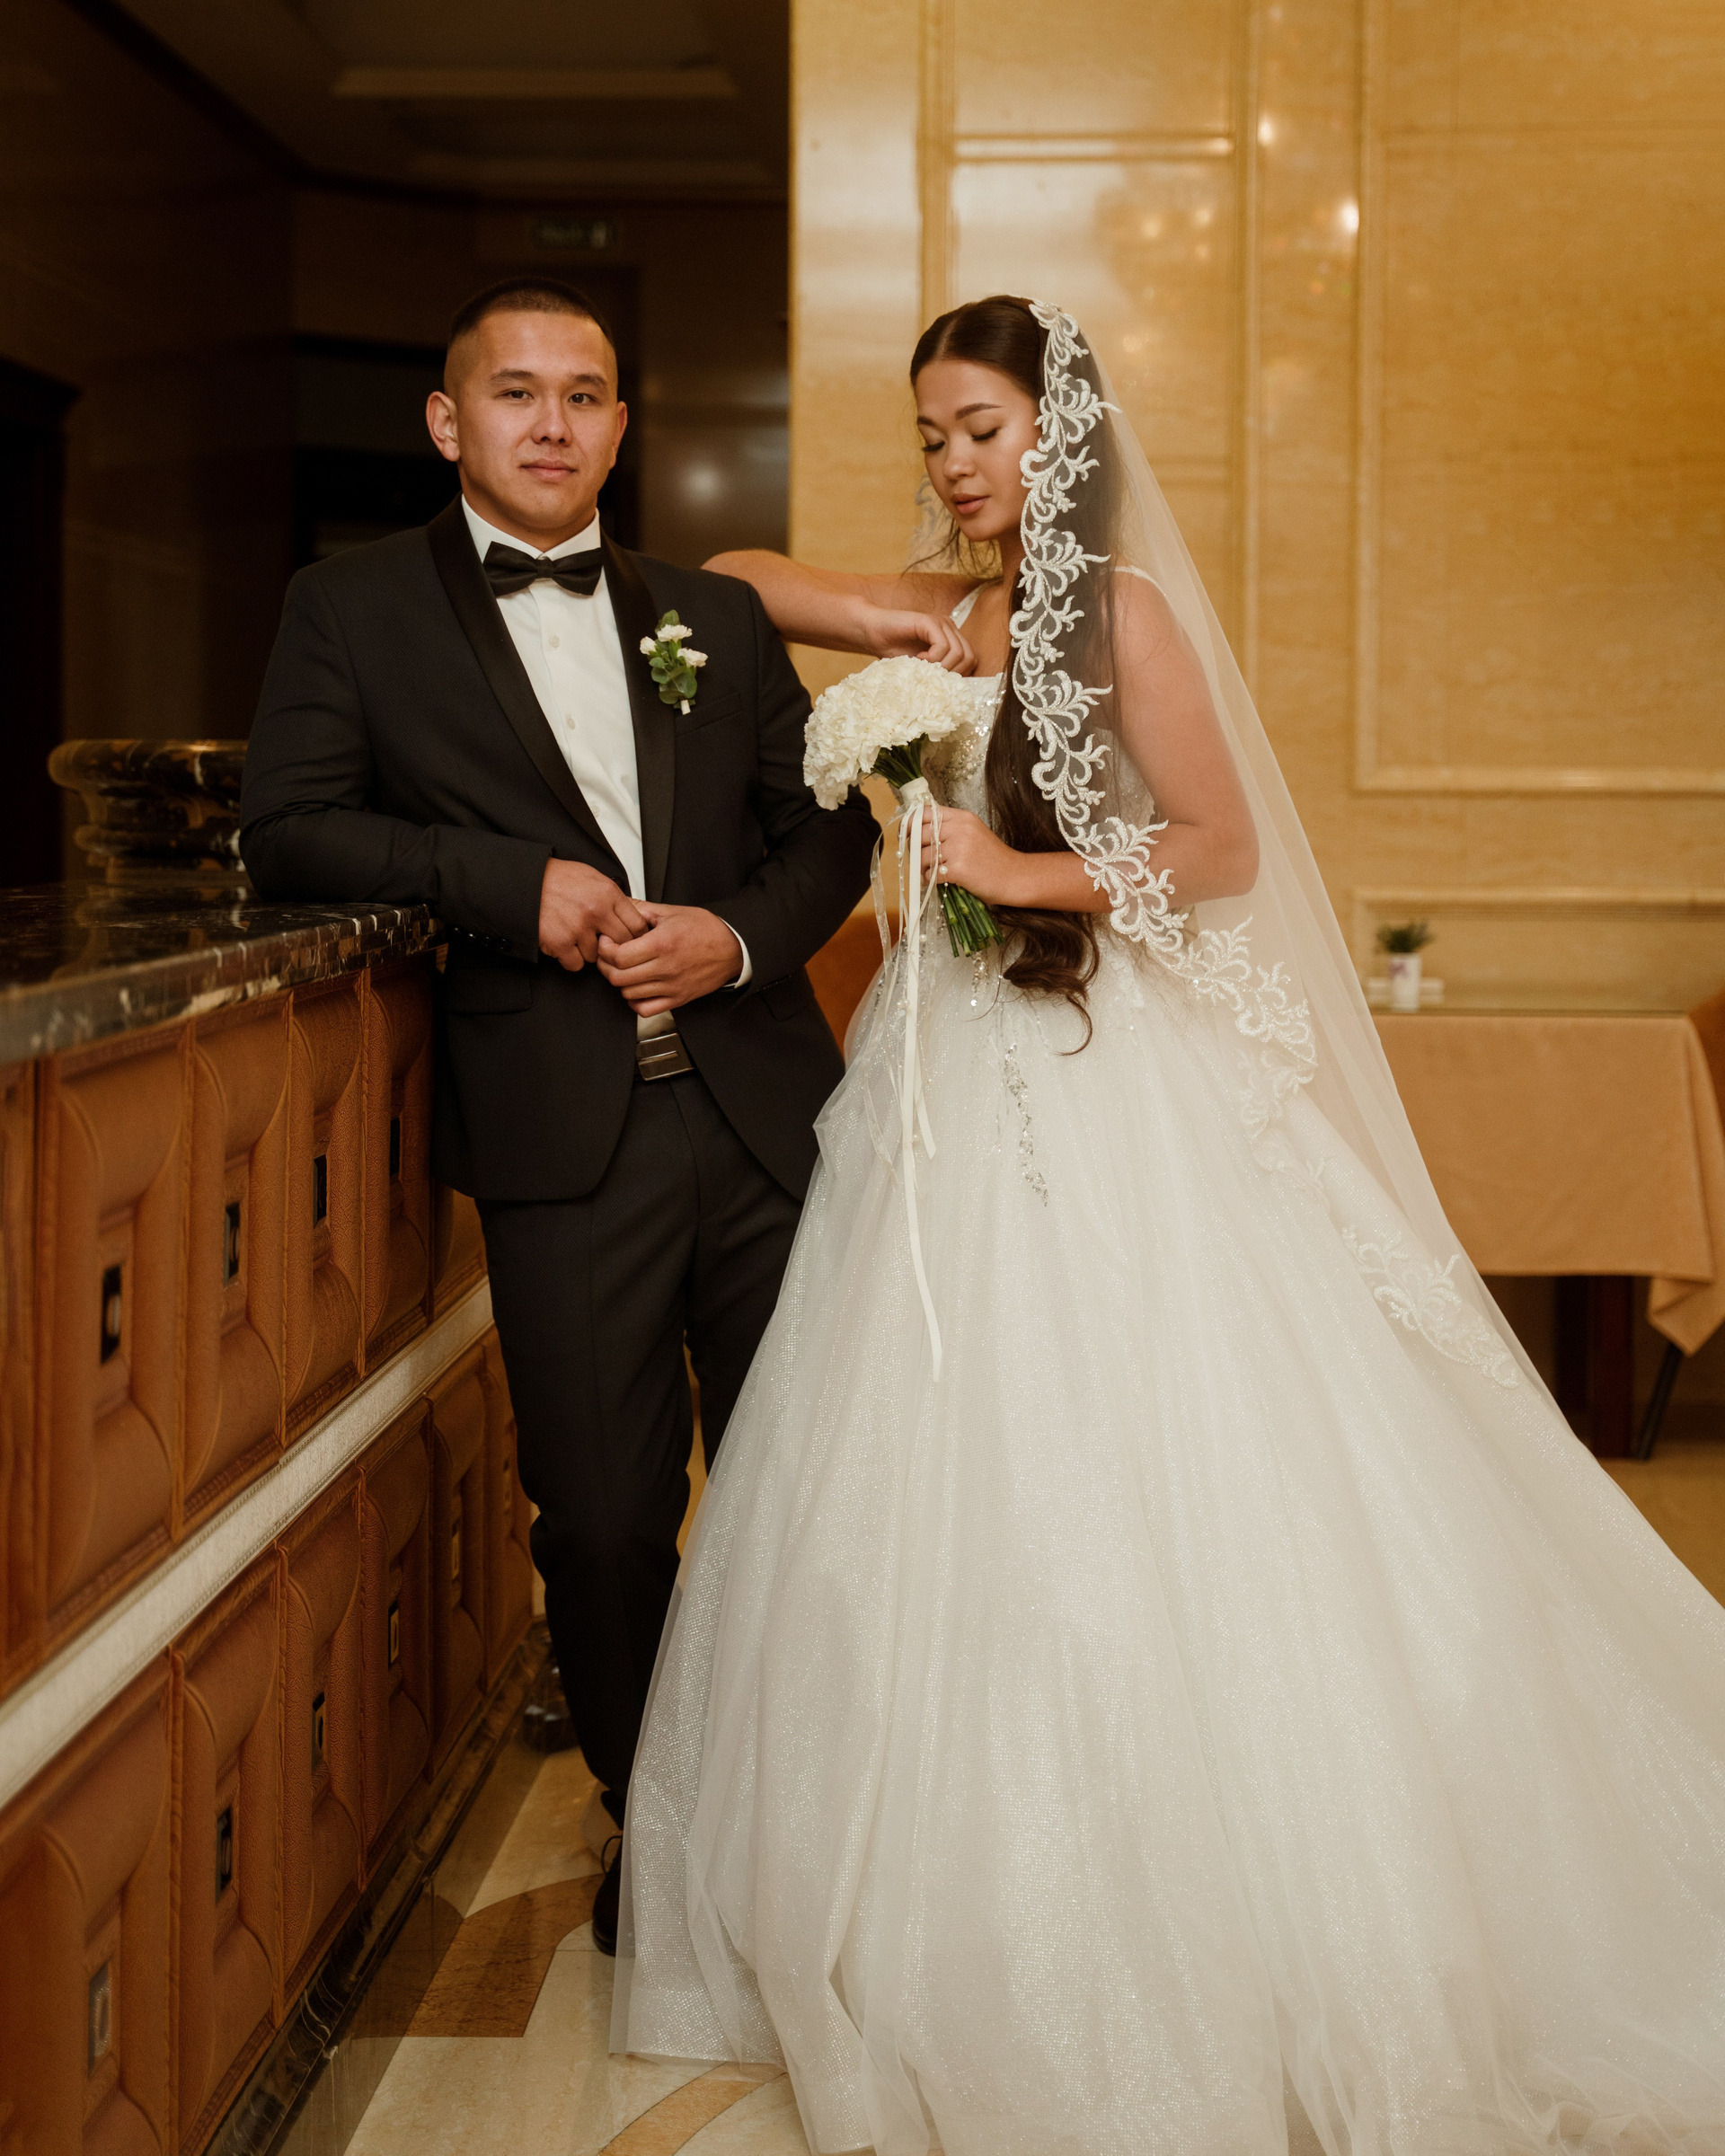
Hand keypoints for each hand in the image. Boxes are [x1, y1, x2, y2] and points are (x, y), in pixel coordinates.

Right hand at [539, 859, 648, 971]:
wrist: (526, 881)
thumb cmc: (558, 878)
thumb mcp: (593, 877)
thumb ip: (612, 896)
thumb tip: (631, 915)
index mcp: (608, 893)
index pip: (638, 925)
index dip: (636, 936)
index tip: (631, 940)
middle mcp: (596, 911)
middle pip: (623, 944)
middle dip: (616, 947)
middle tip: (605, 944)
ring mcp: (579, 928)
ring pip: (597, 956)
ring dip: (588, 951)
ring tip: (576, 936)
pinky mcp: (560, 942)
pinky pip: (576, 964)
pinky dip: (570, 959)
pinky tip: (565, 945)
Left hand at [596, 903, 743, 1015]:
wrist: (733, 947)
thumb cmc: (706, 929)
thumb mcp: (672, 912)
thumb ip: (642, 909)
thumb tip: (620, 903)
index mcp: (662, 944)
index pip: (619, 956)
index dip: (605, 949)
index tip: (606, 942)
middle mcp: (666, 968)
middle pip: (619, 977)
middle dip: (607, 966)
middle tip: (609, 956)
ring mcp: (672, 986)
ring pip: (629, 994)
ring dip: (620, 982)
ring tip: (624, 970)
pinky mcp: (678, 999)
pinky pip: (646, 1010)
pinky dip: (635, 1002)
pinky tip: (637, 988)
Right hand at [856, 603, 976, 672]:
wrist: (872, 633)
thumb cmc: (895, 652)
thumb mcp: (922, 669)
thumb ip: (939, 674)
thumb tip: (955, 694)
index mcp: (952, 640)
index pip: (971, 662)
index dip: (958, 677)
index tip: (938, 682)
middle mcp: (950, 629)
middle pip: (969, 658)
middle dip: (952, 674)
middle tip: (931, 677)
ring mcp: (941, 623)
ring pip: (959, 653)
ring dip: (941, 667)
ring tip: (923, 668)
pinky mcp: (929, 621)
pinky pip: (943, 646)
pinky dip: (933, 658)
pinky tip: (918, 659)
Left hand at [917, 805, 1028, 906]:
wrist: (1015, 876)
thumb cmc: (993, 859)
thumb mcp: (974, 833)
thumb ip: (950, 829)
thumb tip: (918, 834)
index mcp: (962, 817)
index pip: (925, 812)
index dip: (911, 823)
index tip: (906, 834)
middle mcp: (960, 828)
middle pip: (920, 834)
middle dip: (915, 849)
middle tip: (921, 860)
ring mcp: (959, 848)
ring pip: (923, 856)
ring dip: (923, 868)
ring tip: (934, 873)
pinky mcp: (958, 868)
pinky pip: (931, 874)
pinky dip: (931, 880)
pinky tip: (942, 881)